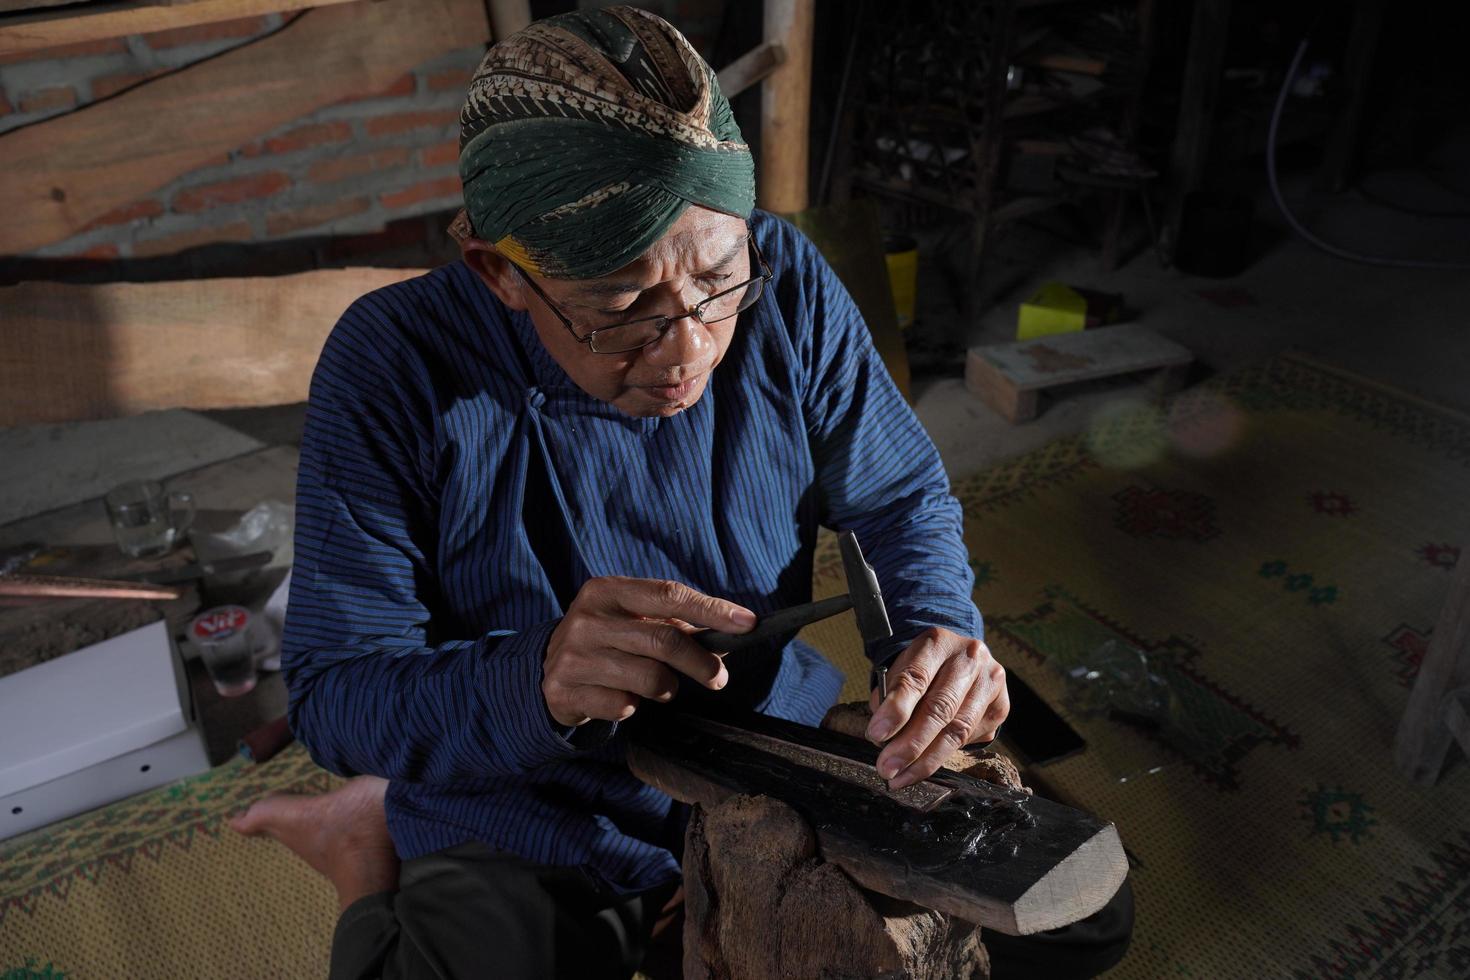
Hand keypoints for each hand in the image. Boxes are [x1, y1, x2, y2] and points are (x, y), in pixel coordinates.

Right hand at [543, 577, 754, 726]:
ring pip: (649, 678)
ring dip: (668, 687)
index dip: (712, 610)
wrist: (547, 669)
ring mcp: (573, 656)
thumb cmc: (607, 639)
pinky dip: (634, 706)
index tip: (747, 624)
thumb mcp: (631, 619)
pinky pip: (624, 705)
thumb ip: (674, 621)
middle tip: (719, 677)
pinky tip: (625, 697)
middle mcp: (587, 620)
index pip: (669, 595)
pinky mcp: (566, 691)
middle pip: (665, 640)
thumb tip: (731, 631)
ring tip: (662, 686)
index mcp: (607, 591)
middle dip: (702, 662)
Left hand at [864, 627, 1008, 789]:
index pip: (916, 677)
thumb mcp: (902, 668)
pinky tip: (924, 766)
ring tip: (901, 776)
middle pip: (940, 708)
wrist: (960, 658)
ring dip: (927, 760)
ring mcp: (991, 682)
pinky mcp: (1001, 707)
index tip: (876, 735)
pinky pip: (971, 738)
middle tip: (887, 767)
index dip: (896, 709)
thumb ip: (891, 696)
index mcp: (938, 642)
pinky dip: (945, 756)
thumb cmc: (924, 667)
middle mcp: (970, 658)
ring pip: (958, 730)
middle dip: (910, 744)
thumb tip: (885, 736)